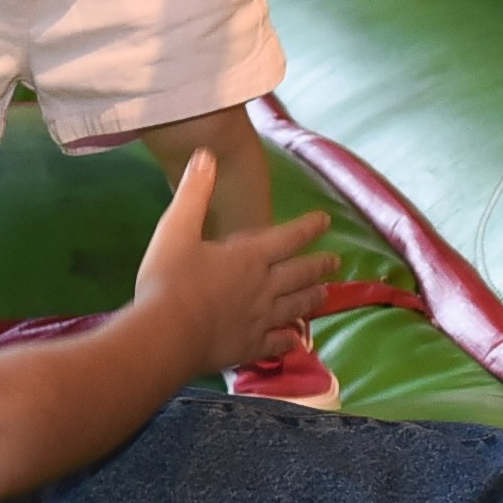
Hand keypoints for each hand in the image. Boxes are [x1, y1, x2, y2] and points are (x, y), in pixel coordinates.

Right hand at [135, 152, 336, 374]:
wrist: (166, 334)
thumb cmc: (170, 278)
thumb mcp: (176, 228)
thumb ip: (194, 192)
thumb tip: (206, 154)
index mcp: (249, 256)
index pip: (288, 237)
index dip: (308, 227)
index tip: (326, 220)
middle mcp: (264, 287)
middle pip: (300, 274)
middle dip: (319, 265)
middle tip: (336, 260)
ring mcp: (260, 320)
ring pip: (296, 307)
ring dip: (312, 298)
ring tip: (325, 294)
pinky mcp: (251, 347)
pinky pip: (278, 343)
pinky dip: (290, 340)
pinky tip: (296, 341)